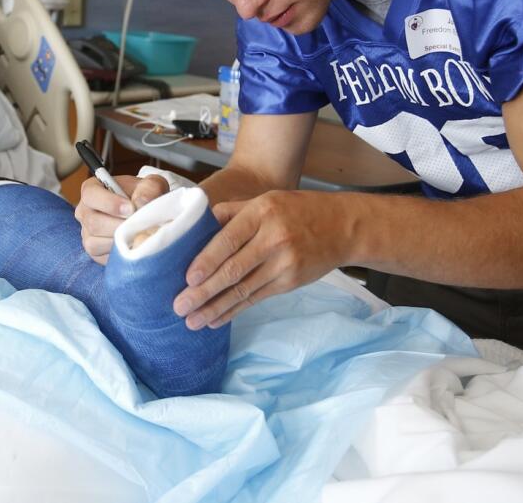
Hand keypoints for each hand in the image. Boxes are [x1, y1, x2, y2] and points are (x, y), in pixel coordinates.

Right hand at [74, 174, 168, 263]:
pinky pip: (102, 258)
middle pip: (94, 223)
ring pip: (95, 243)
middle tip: (139, 226)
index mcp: (92, 190)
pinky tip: (132, 246)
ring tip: (138, 236)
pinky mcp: (94, 252)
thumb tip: (141, 202)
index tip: (131, 208)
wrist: (145, 211)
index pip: (91, 195)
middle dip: (119, 226)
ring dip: (119, 242)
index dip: (110, 203)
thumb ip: (149, 188)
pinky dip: (119, 254)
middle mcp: (84, 212)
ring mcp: (87, 234)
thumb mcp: (151, 184)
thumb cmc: (144, 195)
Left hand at [173, 190, 354, 329]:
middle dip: (203, 291)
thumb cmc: (297, 210)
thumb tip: (196, 226)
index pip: (228, 240)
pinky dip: (234, 310)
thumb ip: (231, 212)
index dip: (206, 261)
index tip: (187, 279)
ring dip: (214, 307)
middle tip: (179, 307)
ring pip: (243, 289)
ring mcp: (284, 263)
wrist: (343, 227)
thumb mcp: (265, 200)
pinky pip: (256, 298)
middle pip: (233, 269)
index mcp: (262, 213)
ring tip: (192, 321)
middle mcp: (273, 238)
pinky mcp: (291, 282)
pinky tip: (216, 319)